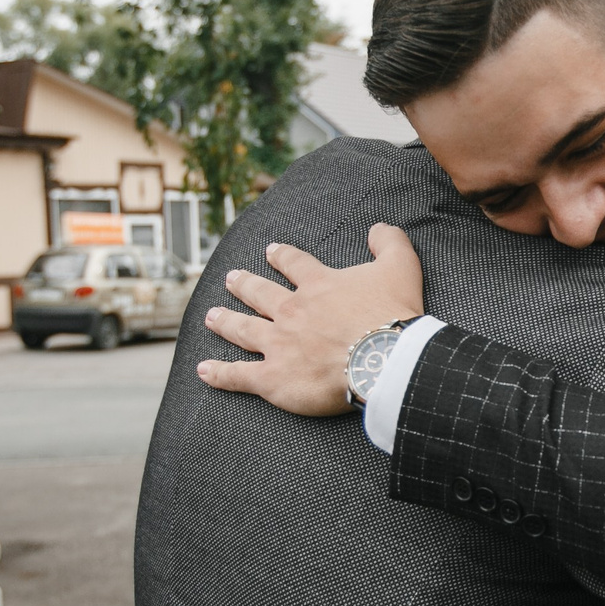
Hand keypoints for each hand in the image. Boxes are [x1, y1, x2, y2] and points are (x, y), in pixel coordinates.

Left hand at [197, 224, 424, 416]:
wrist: (383, 358)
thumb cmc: (392, 314)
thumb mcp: (401, 266)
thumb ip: (389, 242)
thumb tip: (379, 227)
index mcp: (318, 286)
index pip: (294, 264)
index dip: (282, 256)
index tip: (272, 251)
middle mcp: (291, 311)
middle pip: (260, 294)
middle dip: (244, 284)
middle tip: (231, 278)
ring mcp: (278, 345)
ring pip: (243, 329)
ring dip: (226, 321)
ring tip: (212, 316)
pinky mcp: (273, 378)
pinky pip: (239, 376)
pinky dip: (220, 374)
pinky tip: (203, 371)